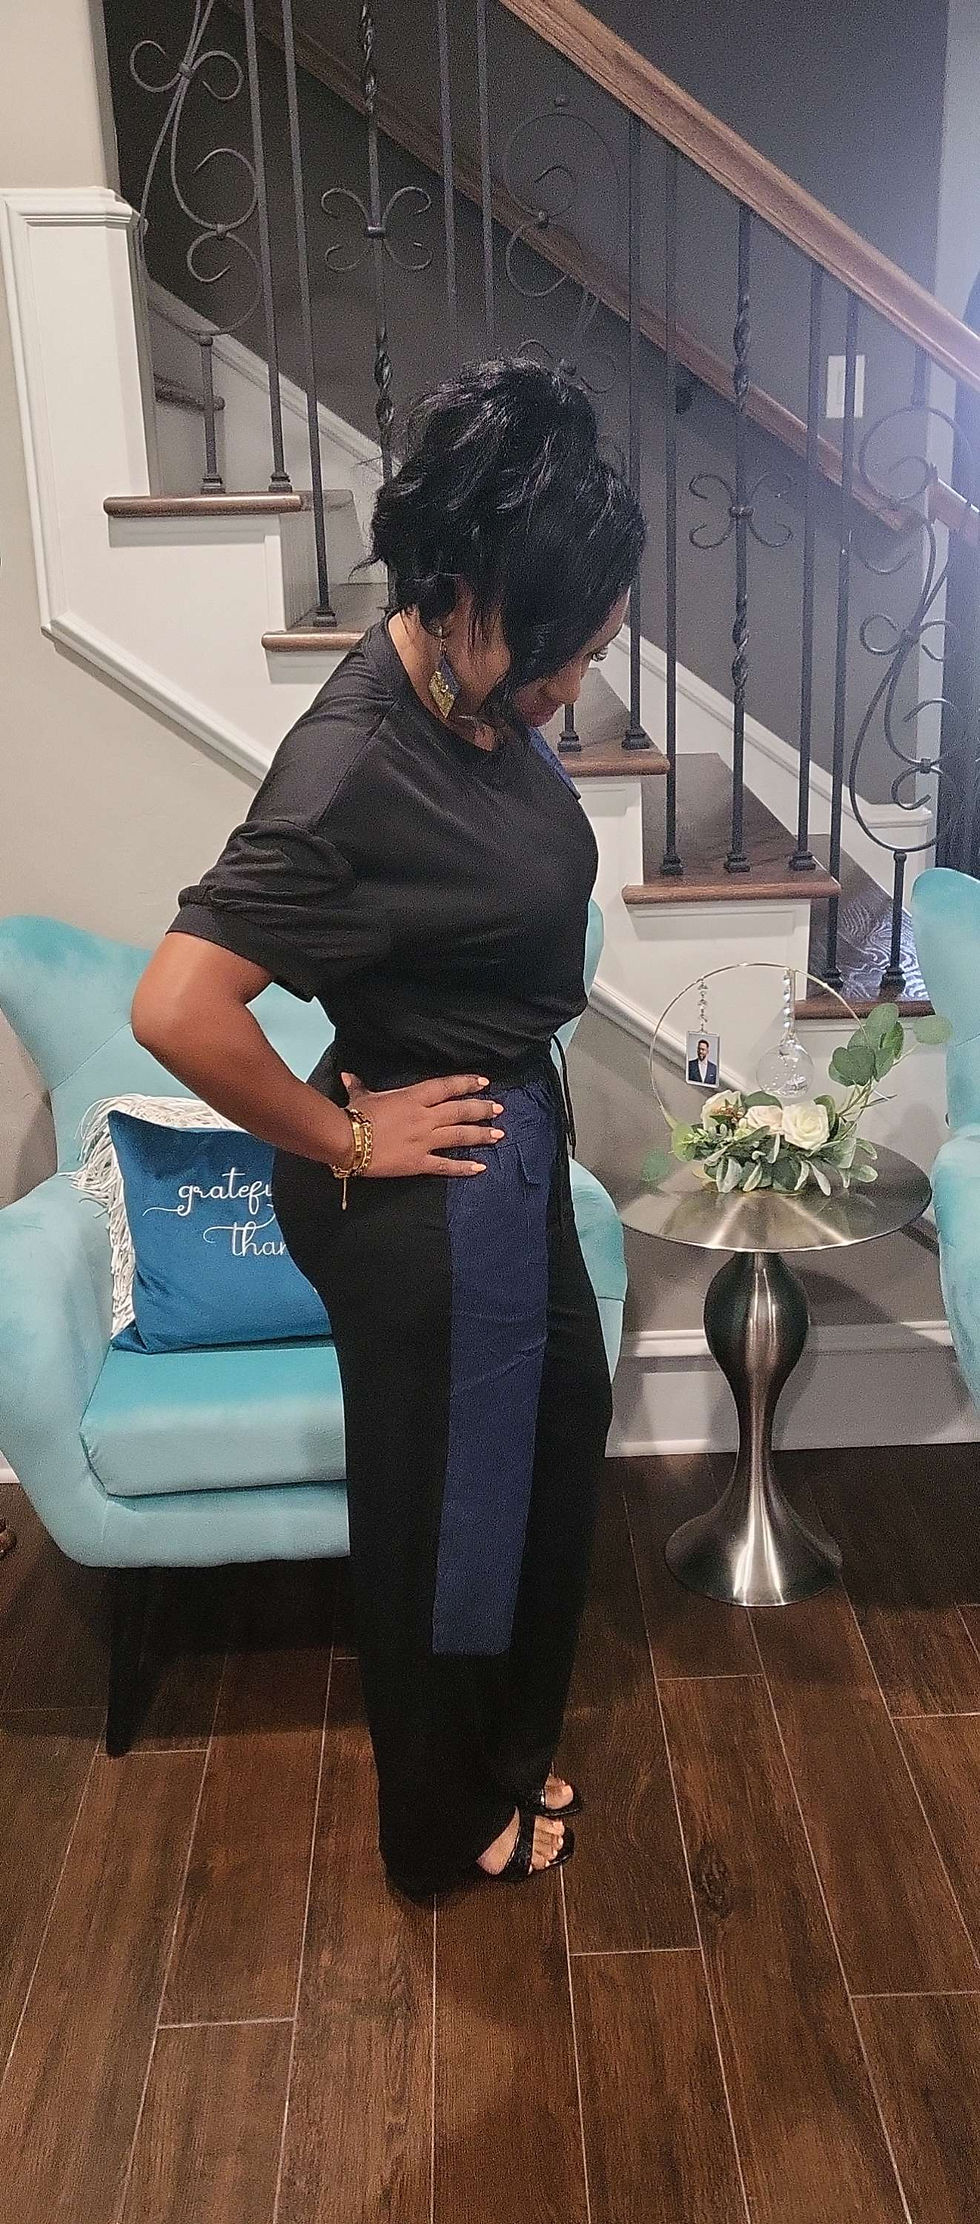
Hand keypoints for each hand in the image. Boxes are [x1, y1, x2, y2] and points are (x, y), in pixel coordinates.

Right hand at [339, 1070, 503, 1176]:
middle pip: (460, 1111)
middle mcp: (424, 1117)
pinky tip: (480, 1168)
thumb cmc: (355, 1115)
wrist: (347, 1141)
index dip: (466, 1083)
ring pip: (459, 1136)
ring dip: (481, 1134)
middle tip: (498, 1109)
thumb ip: (360, 1086)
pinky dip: (463, 1167)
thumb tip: (348, 1076)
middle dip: (481, 1109)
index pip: (446, 1087)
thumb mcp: (361, 1097)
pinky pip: (446, 1165)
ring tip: (498, 1135)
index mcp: (413, 1097)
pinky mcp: (419, 1162)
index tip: (484, 1083)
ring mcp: (424, 1141)